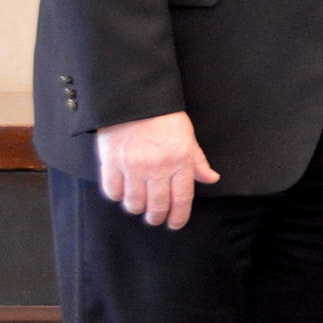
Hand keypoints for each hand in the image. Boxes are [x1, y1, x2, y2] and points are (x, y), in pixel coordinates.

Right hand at [95, 111, 219, 228]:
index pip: (182, 199)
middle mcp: (157, 168)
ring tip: (139, 205)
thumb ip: (198, 161)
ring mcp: (133, 167)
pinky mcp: (111, 163)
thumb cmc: (165, 117)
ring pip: (133, 203)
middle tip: (156, 218)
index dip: (179, 217)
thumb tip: (211, 178)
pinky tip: (121, 192)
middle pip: (157, 206)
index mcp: (180, 162)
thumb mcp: (188, 137)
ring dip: (137, 208)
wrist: (136, 99)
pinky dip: (116, 196)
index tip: (175, 224)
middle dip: (157, 217)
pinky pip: (112, 191)